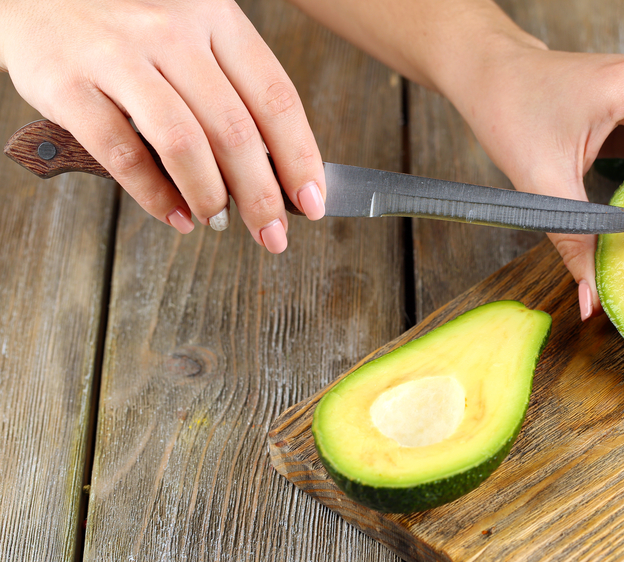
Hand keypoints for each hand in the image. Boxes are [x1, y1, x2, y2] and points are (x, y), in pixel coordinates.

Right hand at [0, 0, 325, 251]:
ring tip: (219, 223)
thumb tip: (273, 167)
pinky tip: (175, 216)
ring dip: (211, 198)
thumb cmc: (123, 17)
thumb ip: (228, 85)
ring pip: (184, 144)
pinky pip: (123, 153)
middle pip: (236, 130)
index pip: (276, 98)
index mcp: (215, 16)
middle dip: (262, 196)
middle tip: (272, 234)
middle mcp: (172, 30)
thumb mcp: (189, 29)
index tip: (312, 201)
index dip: (300, 159)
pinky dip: (155, 195)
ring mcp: (118, 54)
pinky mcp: (68, 83)